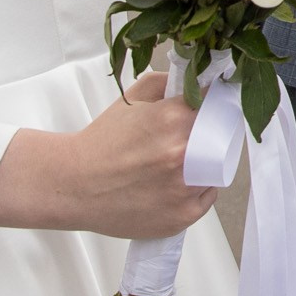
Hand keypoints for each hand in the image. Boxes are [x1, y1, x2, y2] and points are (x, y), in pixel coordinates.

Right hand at [0, 71, 215, 237]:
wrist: (73, 186)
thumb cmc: (101, 143)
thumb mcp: (132, 99)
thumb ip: (167, 82)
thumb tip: (197, 79)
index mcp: (172, 119)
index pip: (215, 103)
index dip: (213, 104)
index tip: (210, 108)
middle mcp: (182, 153)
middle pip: (222, 137)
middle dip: (212, 135)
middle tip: (197, 137)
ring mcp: (183, 187)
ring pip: (217, 170)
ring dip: (205, 164)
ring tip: (180, 163)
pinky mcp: (182, 216)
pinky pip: (207, 198)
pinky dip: (197, 190)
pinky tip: (176, 184)